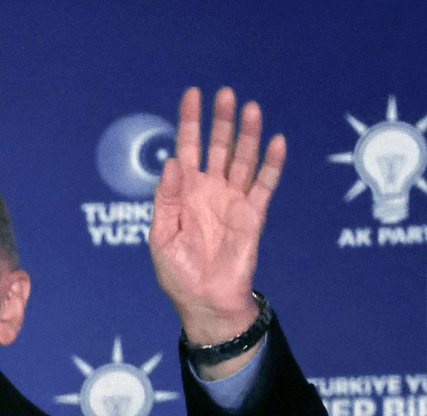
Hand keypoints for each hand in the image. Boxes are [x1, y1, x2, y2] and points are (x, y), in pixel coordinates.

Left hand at [150, 86, 284, 367]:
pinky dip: (271, 163)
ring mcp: (234, 200)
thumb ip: (167, 199)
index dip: (189, 122)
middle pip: (219, 147)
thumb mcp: (162, 235)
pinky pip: (264, 184)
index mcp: (184, 192)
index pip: (187, 149)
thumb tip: (173, 161)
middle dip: (220, 121)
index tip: (193, 94)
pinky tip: (275, 140)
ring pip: (243, 160)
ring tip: (251, 108)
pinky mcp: (254, 215)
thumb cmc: (178, 272)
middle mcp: (211, 190)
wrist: (204, 301)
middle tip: (225, 93)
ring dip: (248, 134)